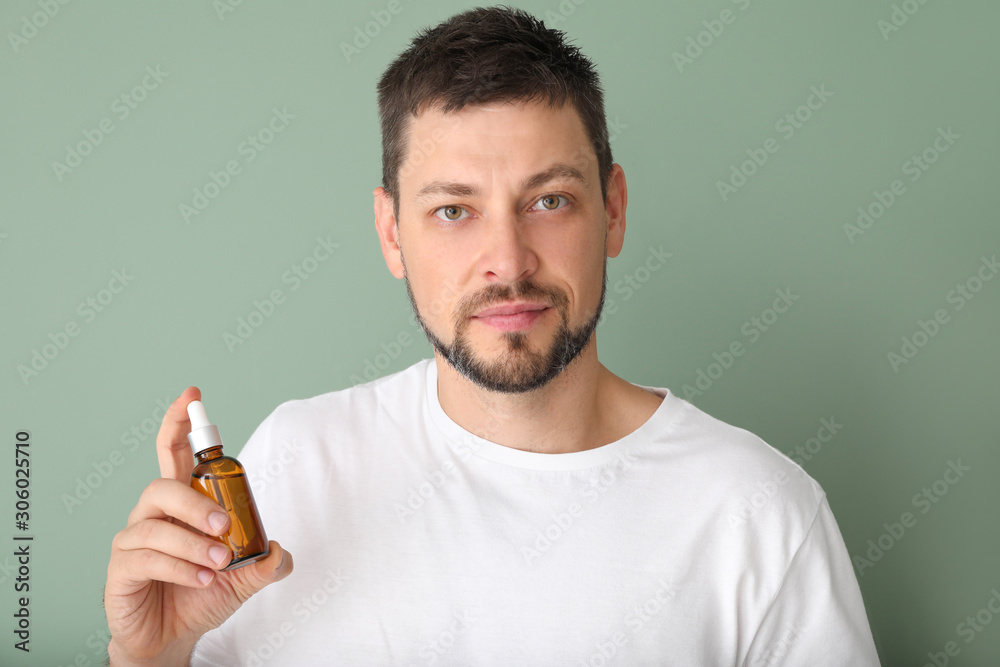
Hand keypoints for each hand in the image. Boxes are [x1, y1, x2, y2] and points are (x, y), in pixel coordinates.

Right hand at [104, 387, 292, 664]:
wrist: (172, 639)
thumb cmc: (201, 595)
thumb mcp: (245, 578)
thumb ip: (265, 562)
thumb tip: (280, 551)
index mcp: (181, 503)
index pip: (173, 453)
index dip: (180, 422)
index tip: (193, 395)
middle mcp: (152, 514)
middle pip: (163, 486)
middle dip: (195, 503)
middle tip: (224, 526)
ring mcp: (132, 540)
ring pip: (156, 526)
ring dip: (193, 544)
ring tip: (218, 565)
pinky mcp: (121, 569)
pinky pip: (146, 558)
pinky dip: (179, 568)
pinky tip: (200, 580)